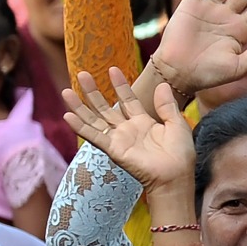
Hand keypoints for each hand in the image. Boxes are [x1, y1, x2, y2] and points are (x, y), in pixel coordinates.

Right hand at [61, 67, 195, 191]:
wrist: (176, 176)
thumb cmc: (180, 155)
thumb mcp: (177, 124)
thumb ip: (167, 105)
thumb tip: (162, 84)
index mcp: (143, 123)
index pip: (127, 100)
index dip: (120, 85)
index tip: (112, 69)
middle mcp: (127, 130)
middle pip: (105, 108)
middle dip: (93, 92)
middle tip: (82, 74)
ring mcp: (118, 140)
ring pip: (94, 120)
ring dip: (80, 106)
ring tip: (66, 91)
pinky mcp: (114, 150)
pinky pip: (94, 137)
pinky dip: (80, 127)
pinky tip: (68, 116)